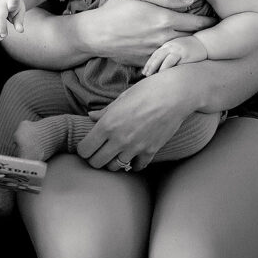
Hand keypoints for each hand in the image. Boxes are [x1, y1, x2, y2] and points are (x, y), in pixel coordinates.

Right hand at [76, 0, 215, 65]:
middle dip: (204, 39)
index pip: (197, 24)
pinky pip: (166, 62)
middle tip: (213, 36)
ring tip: (198, 47)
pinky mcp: (148, 63)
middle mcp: (163, 39)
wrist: (94, 35)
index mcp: (164, 20)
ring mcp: (156, 53)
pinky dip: (173, 59)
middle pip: (193, 41)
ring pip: (182, 53)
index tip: (216, 22)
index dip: (209, 23)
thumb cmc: (115, 11)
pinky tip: (175, 56)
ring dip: (190, 50)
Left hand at [77, 70, 194, 171]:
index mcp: (107, 124)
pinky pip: (137, 166)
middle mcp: (119, 139)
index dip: (83, 149)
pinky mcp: (151, 151)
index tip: (86, 146)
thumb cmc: (146, 91)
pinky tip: (133, 156)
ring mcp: (135, 147)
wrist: (174, 95)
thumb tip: (90, 116)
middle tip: (98, 152)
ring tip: (115, 153)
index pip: (85, 150)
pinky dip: (133, 163)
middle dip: (94, 159)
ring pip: (115, 167)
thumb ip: (104, 112)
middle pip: (97, 163)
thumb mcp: (121, 98)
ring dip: (113, 161)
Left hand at [143, 35, 207, 75]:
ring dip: (158, 69)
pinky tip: (165, 75)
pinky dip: (169, 69)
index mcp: (168, 45)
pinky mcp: (185, 56)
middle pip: (157, 57)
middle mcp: (172, 46)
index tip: (144, 71)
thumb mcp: (177, 47)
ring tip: (153, 76)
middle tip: (145, 75)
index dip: (149, 63)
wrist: (204, 43)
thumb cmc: (190, 47)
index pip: (156, 54)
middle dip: (150, 66)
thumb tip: (160, 65)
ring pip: (165, 60)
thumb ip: (169, 53)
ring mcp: (178, 51)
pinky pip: (175, 63)